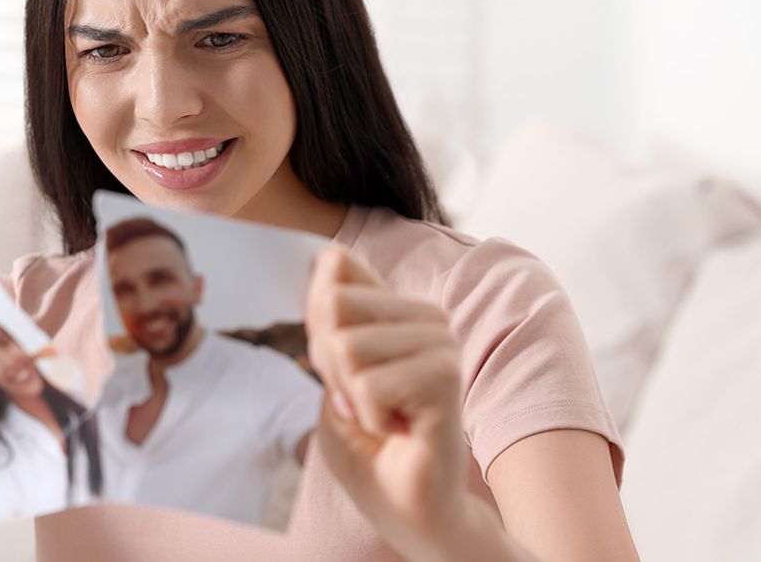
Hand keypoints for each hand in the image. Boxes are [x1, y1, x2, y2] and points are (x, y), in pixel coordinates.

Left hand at [305, 245, 468, 559]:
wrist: (409, 507)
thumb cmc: (369, 447)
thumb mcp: (332, 373)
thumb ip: (328, 318)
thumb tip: (328, 255)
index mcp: (398, 307)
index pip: (336, 266)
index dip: (315, 318)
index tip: (337, 367)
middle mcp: (426, 315)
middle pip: (333, 305)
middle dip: (328, 364)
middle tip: (361, 400)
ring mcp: (440, 342)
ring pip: (347, 347)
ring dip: (349, 395)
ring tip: (380, 416)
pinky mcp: (445, 377)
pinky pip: (367, 385)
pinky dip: (367, 418)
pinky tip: (396, 429)